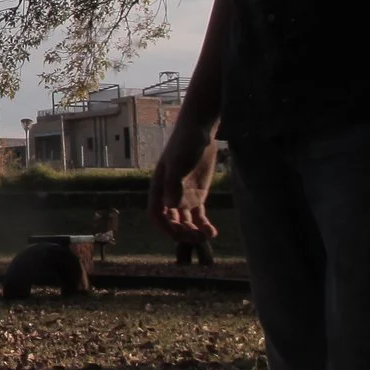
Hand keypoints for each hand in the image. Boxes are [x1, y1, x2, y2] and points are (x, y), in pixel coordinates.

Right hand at [147, 114, 220, 241]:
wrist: (199, 132)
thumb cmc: (184, 144)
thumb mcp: (178, 163)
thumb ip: (173, 185)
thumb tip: (170, 207)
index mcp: (159, 189)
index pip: (157, 215)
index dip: (164, 227)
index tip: (177, 234)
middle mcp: (169, 196)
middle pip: (171, 222)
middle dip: (182, 233)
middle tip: (197, 237)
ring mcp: (183, 197)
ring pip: (185, 223)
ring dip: (193, 232)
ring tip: (207, 235)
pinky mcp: (198, 196)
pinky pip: (199, 217)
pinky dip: (204, 225)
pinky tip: (213, 232)